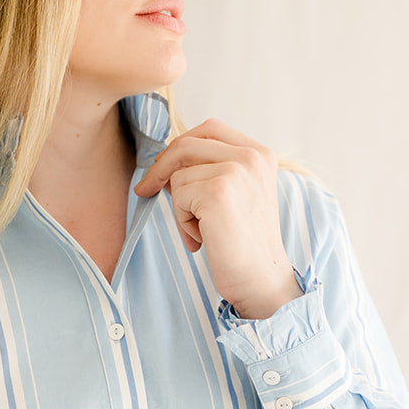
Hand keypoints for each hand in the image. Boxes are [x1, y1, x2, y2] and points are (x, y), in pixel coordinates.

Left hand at [132, 117, 302, 318]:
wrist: (261, 280)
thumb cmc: (244, 244)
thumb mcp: (235, 195)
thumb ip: (211, 171)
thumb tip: (164, 163)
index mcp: (260, 154)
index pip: (209, 129)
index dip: (180, 145)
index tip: (161, 167)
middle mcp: (252, 157)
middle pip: (186, 144)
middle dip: (161, 168)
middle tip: (146, 190)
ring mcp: (236, 171)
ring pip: (178, 175)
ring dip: (180, 207)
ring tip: (202, 232)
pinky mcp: (218, 192)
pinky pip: (178, 196)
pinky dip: (182, 221)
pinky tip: (203, 239)